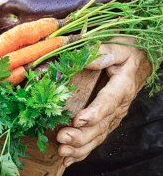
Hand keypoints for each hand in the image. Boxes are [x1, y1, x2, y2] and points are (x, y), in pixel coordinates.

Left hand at [56, 36, 151, 166]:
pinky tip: (69, 158)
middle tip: (62, 137)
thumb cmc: (128, 52)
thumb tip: (90, 58)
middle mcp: (119, 105)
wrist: (141, 60)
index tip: (78, 120)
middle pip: (101, 125)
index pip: (109, 102)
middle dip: (81, 135)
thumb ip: (106, 51)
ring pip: (98, 136)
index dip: (95, 112)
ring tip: (63, 151)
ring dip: (80, 146)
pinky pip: (96, 138)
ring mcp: (113, 116)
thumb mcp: (120, 46)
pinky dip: (83, 150)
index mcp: (122, 87)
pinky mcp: (107, 121)